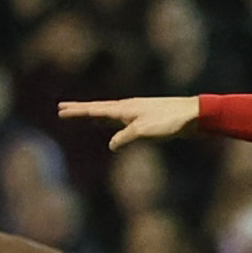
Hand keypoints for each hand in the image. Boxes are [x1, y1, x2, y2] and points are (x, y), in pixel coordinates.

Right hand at [58, 96, 200, 149]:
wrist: (191, 116)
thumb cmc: (168, 121)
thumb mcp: (144, 131)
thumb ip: (125, 137)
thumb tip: (112, 144)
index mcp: (124, 108)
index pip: (95, 109)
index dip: (77, 111)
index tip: (60, 110)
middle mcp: (127, 108)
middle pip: (98, 109)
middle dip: (80, 110)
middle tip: (62, 109)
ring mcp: (135, 113)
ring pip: (108, 113)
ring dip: (93, 115)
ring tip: (81, 115)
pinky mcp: (144, 120)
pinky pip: (119, 120)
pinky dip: (108, 121)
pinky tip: (109, 124)